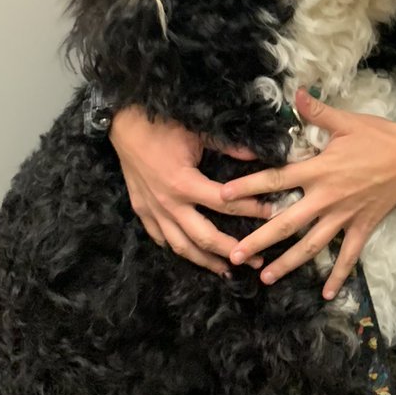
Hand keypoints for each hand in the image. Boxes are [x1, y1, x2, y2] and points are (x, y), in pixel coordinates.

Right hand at [110, 105, 269, 275]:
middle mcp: (168, 203)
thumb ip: (229, 147)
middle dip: (231, 251)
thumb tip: (257, 155)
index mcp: (183, 183)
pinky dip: (177, 249)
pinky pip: (160, 238)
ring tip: (227, 270)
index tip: (271, 214)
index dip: (250, 209)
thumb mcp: (198, 132)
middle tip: (255, 259)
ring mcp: (152, 210)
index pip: (224, 203)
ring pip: (180, 246)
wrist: (124, 124)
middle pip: (204, 237)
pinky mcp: (141, 210)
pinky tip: (191, 254)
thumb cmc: (162, 125)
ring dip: (205, 261)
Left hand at [221, 89, 395, 298]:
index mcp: (319, 170)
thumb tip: (295, 93)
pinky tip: (325, 294)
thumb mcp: (346, 121)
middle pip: (287, 222)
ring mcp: (344, 216)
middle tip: (234, 255)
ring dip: (288, 263)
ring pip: (311, 245)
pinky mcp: (362, 227)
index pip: (277, 180)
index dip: (249, 187)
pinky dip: (337, 276)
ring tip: (265, 277)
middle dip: (260, 240)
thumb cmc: (378, 137)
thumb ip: (317, 111)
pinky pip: (348, 256)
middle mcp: (327, 197)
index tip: (223, 196)